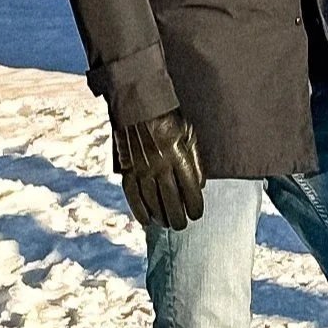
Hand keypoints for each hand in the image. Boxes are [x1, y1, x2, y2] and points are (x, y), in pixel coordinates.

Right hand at [113, 110, 204, 229]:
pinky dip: (139, 210)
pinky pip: (132, 195)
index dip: (194, 206)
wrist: (136, 102)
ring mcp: (141, 167)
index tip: (196, 215)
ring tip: (167, 223)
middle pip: (171, 200)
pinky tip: (146, 220)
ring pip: (152, 201)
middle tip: (182, 225)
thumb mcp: (188, 131)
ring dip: (161, 216)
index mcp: (178, 154)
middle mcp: (160, 164)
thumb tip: (200, 186)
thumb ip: (196, 159)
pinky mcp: (127, 168)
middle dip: (178, 217)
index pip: (190, 189)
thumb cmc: (167, 116)